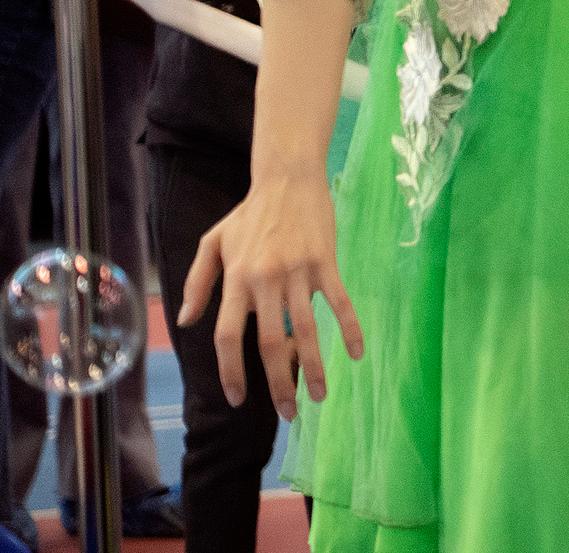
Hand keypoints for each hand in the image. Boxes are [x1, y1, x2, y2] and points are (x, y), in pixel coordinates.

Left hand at [179, 166, 362, 419]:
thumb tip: (188, 323)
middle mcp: (265, 280)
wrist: (288, 178)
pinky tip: (356, 353)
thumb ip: (198, 283)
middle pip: (268, 342)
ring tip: (320, 395)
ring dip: (313, 366)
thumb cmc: (249, 213)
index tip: (238, 398)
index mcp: (236, 279)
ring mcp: (299, 272)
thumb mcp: (212, 243)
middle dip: (277, 382)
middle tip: (287, 412)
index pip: (229, 335)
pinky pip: (340, 302)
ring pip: (306, 329)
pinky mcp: (326, 262)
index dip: (231, 370)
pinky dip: (349, 329)